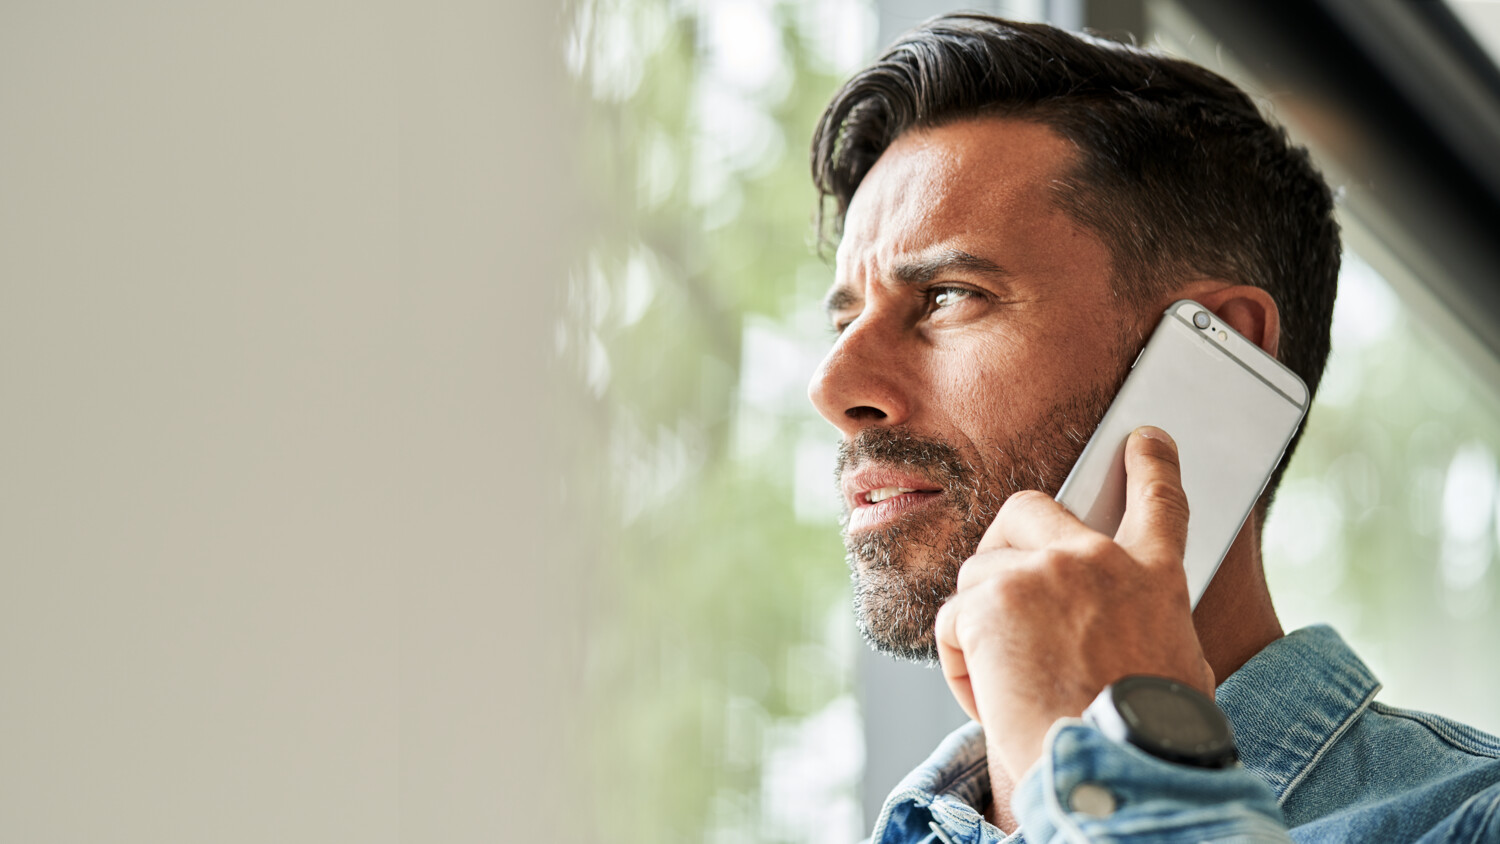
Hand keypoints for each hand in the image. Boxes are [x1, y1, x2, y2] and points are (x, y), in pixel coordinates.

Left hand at [934, 426, 1214, 780]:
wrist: (1117, 766)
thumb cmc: (1142, 738)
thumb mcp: (1171, 667)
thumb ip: (1139, 625)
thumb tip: (1112, 637)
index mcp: (1155, 578)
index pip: (1159, 501)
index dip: (1149, 464)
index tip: (1144, 439)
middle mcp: (1099, 560)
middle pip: (1030, 509)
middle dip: (1005, 540)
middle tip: (1001, 590)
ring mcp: (1042, 571)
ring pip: (980, 573)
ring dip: (980, 624)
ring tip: (1009, 681)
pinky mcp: (992, 596)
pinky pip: (953, 619)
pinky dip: (959, 661)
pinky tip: (990, 694)